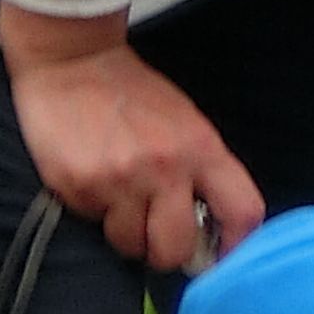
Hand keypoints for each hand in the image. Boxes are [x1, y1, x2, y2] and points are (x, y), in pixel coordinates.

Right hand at [0, 7, 261, 274]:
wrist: (72, 60)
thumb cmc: (134, 95)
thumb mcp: (187, 124)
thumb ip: (204, 172)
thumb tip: (212, 227)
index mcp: (202, 150)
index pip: (242, 212)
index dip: (235, 245)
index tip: (220, 254)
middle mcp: (165, 168)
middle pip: (178, 247)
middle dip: (168, 253)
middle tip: (157, 237)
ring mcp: (119, 179)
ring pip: (131, 245)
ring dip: (127, 233)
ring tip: (119, 201)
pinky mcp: (77, 185)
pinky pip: (93, 223)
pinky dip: (94, 212)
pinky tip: (92, 180)